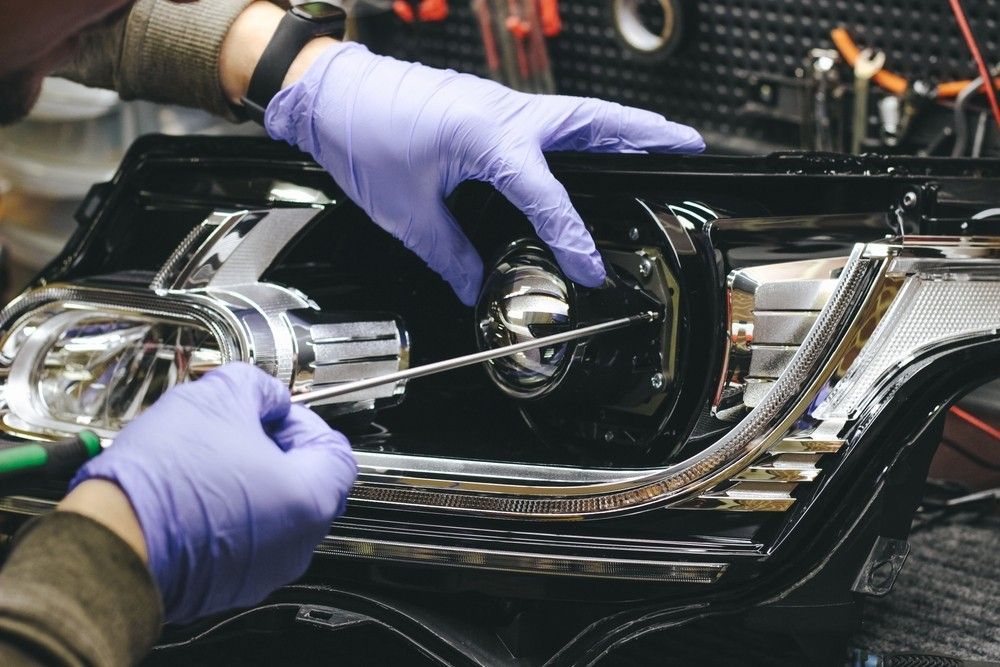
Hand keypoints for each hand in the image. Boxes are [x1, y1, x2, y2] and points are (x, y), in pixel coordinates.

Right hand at [69, 363, 356, 623]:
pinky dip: (226, 514)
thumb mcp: (218, 397)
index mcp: (311, 498)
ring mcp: (264, 570)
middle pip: (306, 482)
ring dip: (247, 481)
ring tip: (205, 458)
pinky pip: (242, 540)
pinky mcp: (229, 586)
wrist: (110, 541)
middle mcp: (298, 543)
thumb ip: (259, 389)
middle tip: (236, 430)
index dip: (302, 421)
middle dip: (272, 449)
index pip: (335, 450)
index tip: (271, 411)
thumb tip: (266, 397)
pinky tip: (191, 492)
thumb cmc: (165, 482)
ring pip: (272, 513)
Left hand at [264, 42, 704, 305]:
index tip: (591, 271)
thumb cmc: (362, 134)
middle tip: (690, 148)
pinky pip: (554, 115)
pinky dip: (585, 128)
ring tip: (660, 141)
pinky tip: (590, 147)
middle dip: (647, 135)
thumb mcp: (406, 212)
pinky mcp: (491, 105)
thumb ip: (449, 255)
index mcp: (487, 136)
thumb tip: (476, 288)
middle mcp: (505, 111)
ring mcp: (501, 102)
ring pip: (580, 112)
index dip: (574, 240)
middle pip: (595, 122)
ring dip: (624, 125)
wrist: (330, 92)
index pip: (548, 197)